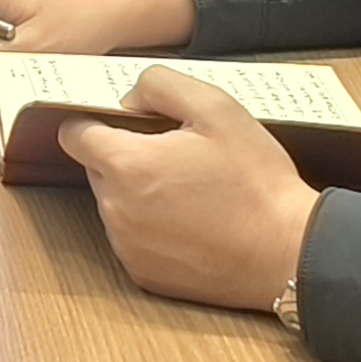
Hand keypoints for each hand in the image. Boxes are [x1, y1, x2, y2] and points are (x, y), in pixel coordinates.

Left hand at [58, 65, 321, 310]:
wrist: (286, 252)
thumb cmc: (256, 181)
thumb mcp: (217, 108)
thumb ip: (160, 86)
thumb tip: (128, 100)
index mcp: (127, 166)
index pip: (74, 134)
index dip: (96, 120)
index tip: (125, 121)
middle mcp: (116, 211)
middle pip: (97, 168)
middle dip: (126, 155)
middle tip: (176, 154)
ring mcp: (128, 247)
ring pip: (115, 203)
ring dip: (138, 192)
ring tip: (190, 189)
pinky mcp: (143, 274)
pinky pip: (132, 237)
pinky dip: (151, 226)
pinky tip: (191, 221)